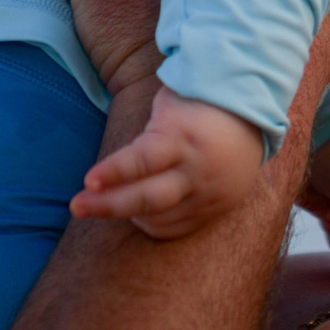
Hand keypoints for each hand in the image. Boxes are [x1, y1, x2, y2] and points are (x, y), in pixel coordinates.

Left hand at [73, 85, 266, 237]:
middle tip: (77, 206)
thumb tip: (112, 165)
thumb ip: (146, 135)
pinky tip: (137, 214)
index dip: (114, 172)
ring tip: (102, 204)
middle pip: (148, 198)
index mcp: (183, 136)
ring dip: (127, 215)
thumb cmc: (197, 103)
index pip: (143, 160)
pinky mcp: (217, 207)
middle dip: (108, 204)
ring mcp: (209, 191)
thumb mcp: (170, 104)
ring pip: (162, 217)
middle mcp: (197, 168)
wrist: (252, 113)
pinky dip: (153, 223)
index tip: (87, 180)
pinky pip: (179, 227)